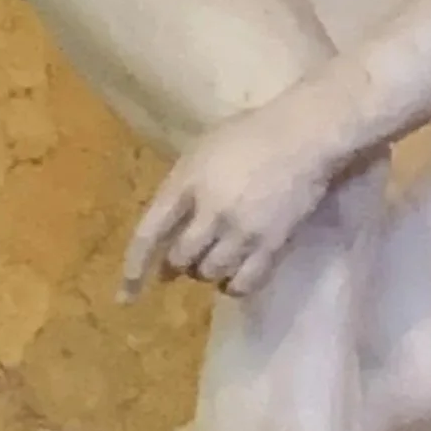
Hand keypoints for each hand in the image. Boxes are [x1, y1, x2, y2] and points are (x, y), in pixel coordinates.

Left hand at [123, 88, 352, 301]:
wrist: (305, 135)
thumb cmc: (251, 134)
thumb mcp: (202, 149)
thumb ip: (182, 186)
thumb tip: (166, 231)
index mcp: (186, 180)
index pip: (148, 233)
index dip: (134, 267)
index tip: (125, 296)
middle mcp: (209, 210)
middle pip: (179, 259)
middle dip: (179, 263)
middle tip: (187, 258)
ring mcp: (241, 230)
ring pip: (209, 274)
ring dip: (207, 272)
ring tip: (218, 257)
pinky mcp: (271, 244)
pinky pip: (243, 284)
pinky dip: (233, 286)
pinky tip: (235, 275)